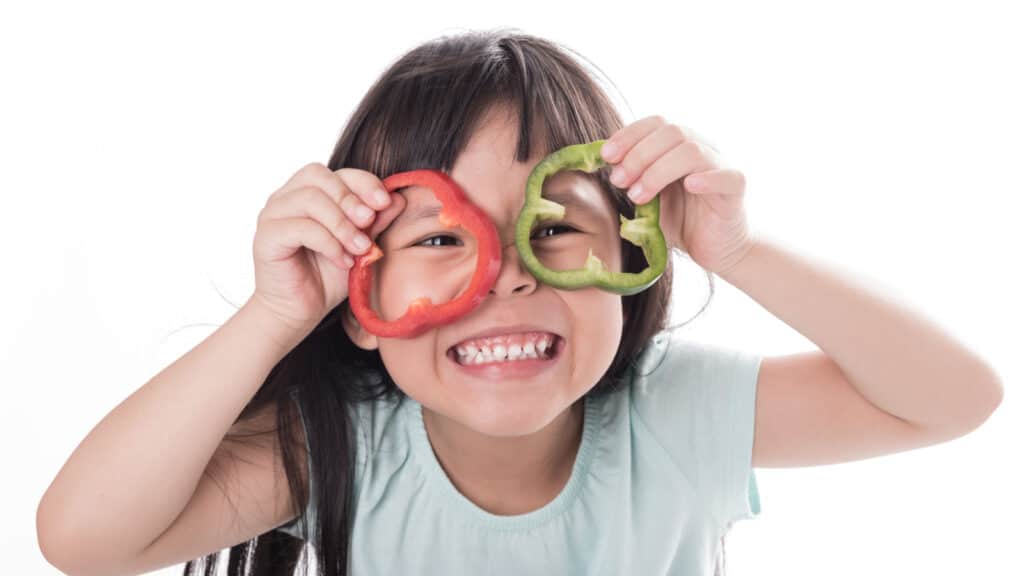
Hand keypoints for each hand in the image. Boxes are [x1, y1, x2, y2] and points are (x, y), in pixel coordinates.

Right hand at [249, 162, 405, 337]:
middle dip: (350, 198)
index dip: (364, 182)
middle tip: (369, 223)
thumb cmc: (328, 277)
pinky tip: (343, 261)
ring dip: (342, 224)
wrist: (300, 311)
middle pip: (319, 176)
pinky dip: (329, 243)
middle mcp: (287, 197)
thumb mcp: (361, 246)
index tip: (385, 203)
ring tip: (360, 248)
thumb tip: (398, 198)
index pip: (337, 172)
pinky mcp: (266, 236)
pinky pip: (301, 228)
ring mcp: (273, 214)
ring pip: (310, 199)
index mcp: (309, 192)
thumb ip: (376, 222)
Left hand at [600, 115, 753, 275]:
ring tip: (638, 196)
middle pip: (671, 132)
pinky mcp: (735, 187)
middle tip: (618, 181)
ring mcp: (719, 164)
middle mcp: (701, 147)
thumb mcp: (645, 198)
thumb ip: (628, 180)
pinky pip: (725, 176)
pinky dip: (705, 178)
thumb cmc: (679, 220)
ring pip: (691, 151)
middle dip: (638, 155)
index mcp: (678, 144)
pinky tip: (688, 186)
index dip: (629, 135)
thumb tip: (595, 164)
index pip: (654, 123)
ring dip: (658, 171)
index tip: (606, 156)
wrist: (714, 248)